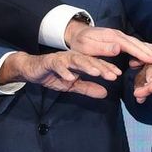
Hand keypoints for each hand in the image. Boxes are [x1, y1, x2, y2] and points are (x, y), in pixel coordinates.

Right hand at [2, 50, 119, 98]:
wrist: (33, 70)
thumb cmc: (54, 75)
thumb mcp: (73, 85)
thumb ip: (88, 88)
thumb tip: (105, 93)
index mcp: (80, 62)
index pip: (96, 64)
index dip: (107, 68)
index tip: (118, 74)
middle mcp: (73, 58)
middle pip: (89, 61)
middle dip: (101, 67)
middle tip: (112, 74)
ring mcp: (62, 59)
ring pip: (76, 60)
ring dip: (87, 66)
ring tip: (97, 72)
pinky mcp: (50, 62)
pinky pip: (58, 65)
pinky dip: (64, 71)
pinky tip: (71, 77)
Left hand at [63, 20, 151, 65]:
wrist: (76, 34)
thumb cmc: (80, 43)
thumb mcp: (87, 47)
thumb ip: (103, 48)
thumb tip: (118, 48)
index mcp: (112, 37)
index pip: (130, 45)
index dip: (142, 53)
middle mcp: (118, 35)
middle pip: (138, 43)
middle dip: (151, 51)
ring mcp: (120, 36)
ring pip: (138, 43)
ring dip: (151, 49)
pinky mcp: (120, 39)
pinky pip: (135, 44)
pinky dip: (145, 47)